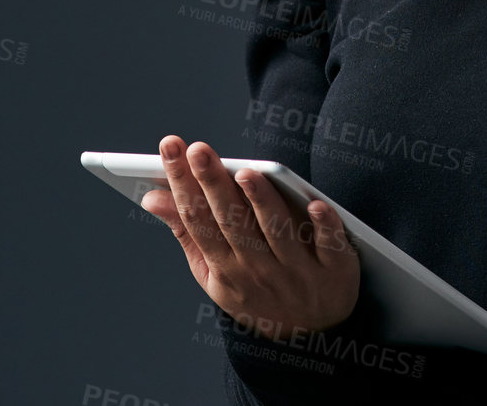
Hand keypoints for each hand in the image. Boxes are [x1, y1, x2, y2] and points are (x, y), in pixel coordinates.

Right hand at [140, 135, 360, 340]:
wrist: (308, 339)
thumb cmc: (255, 292)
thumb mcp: (214, 274)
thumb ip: (187, 232)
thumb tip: (152, 196)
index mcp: (224, 269)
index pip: (198, 220)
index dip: (181, 183)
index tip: (170, 148)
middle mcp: (258, 270)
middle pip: (232, 221)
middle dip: (213, 184)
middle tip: (198, 149)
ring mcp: (297, 271)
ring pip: (277, 231)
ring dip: (262, 201)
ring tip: (245, 173)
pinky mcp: (334, 270)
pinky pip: (329, 246)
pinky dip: (324, 226)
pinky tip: (315, 205)